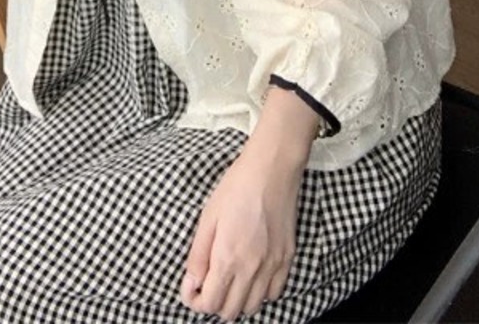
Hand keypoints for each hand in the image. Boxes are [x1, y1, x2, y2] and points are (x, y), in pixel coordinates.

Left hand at [179, 140, 302, 319]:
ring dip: (236, 301)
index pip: (210, 304)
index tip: (191, 288)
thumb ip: (198, 255)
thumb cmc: (237, 187)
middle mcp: (252, 268)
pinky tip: (250, 276)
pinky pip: (274, 293)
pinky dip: (260, 293)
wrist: (272, 169)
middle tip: (206, 284)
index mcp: (228, 257)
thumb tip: (192, 283)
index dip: (195, 301)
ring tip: (228, 280)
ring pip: (253, 307)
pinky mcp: (287, 259)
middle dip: (213, 303)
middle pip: (230, 311)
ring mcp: (273, 266)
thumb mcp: (207, 217)